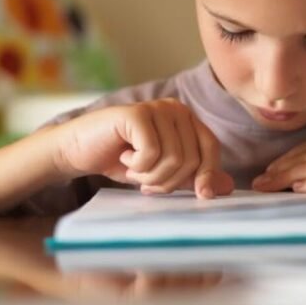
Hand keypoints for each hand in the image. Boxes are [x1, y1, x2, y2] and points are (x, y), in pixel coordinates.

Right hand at [55, 99, 233, 198]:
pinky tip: (123, 158)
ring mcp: (157, 108)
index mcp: (187, 119)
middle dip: (169, 181)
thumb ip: (194, 177)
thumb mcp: (163, 174)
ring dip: (151, 176)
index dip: (207, 175)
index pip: (210, 148)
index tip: (200, 196)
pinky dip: (137, 167)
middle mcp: (176, 108)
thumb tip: (228, 188)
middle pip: (192, 158)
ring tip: (135, 169)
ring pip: (173, 158)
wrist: (77, 151)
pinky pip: (152, 153)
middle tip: (146, 181)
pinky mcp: (137, 114)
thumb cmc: (122, 161)